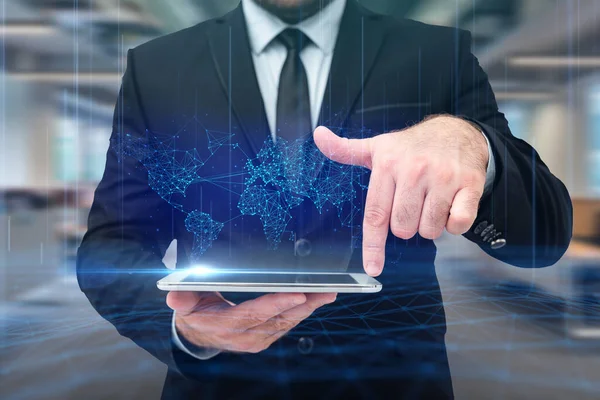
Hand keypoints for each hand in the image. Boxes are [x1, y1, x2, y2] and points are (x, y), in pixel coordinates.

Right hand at [166, 291, 336, 353]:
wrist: (200, 335)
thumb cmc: (196, 312)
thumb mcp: (186, 304)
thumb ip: (182, 298)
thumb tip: (175, 295)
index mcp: (227, 326)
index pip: (255, 314)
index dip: (277, 304)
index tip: (298, 293)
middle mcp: (246, 336)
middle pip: (279, 319)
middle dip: (304, 304)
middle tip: (325, 291)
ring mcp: (259, 339)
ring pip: (288, 322)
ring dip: (309, 308)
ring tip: (328, 293)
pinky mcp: (267, 337)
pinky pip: (288, 324)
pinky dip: (303, 311)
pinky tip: (317, 299)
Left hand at [314, 115, 488, 276]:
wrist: (457, 131)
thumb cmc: (412, 147)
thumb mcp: (378, 147)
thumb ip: (345, 150)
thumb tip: (318, 135)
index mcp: (387, 165)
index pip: (376, 214)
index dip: (373, 245)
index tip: (373, 268)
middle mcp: (414, 171)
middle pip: (403, 228)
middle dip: (406, 225)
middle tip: (412, 204)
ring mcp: (443, 177)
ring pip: (429, 230)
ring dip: (430, 224)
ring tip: (431, 201)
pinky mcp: (469, 184)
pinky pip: (458, 225)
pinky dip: (454, 223)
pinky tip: (451, 205)